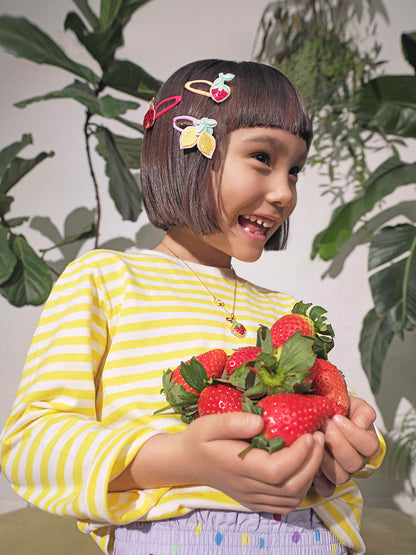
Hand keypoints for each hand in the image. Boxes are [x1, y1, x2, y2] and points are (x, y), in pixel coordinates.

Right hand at [175, 412, 325, 513]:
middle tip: (319, 437)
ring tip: (314, 450)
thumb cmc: (199, 439)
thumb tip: (260, 421)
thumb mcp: (210, 423)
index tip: (309, 434)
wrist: (187, 462)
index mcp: (236, 467)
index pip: (276, 470)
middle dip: (312, 463)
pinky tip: (303, 467)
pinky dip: (301, 488)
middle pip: (290, 487)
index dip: (299, 455)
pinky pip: (285, 504)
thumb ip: (233, 422)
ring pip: (292, 498)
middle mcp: (246, 487)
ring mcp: (251, 497)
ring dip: (310, 476)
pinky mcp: (255, 501)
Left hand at [313, 396, 379, 496]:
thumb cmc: (332, 410)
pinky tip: (310, 458)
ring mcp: (342, 472)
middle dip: (337, 443)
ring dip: (326, 457)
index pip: (370, 446)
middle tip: (323, 425)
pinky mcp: (326, 481)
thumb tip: (362, 422)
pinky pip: (326, 488)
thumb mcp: (349, 403)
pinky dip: (318, 478)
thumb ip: (362, 410)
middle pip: (355, 463)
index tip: (336, 417)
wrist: (314, 417)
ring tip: (314, 438)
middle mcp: (356, 460)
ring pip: (341, 476)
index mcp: (365, 442)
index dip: (353, 433)